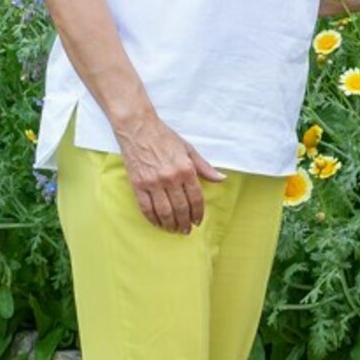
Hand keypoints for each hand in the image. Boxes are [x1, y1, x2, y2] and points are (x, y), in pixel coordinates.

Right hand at [116, 113, 223, 233]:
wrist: (138, 129)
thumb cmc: (164, 137)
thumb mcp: (188, 149)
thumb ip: (204, 167)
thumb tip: (221, 178)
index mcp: (185, 169)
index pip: (196, 198)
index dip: (198, 213)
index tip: (198, 221)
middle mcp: (170, 178)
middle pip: (181, 208)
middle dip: (185, 222)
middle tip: (186, 230)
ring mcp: (153, 183)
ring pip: (164, 211)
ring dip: (171, 224)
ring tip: (174, 230)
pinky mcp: (138, 185)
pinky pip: (146, 208)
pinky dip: (153, 219)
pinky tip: (158, 224)